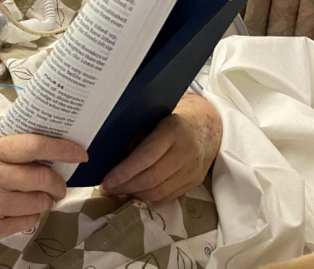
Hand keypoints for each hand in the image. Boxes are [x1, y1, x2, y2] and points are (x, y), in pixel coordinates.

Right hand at [0, 134, 87, 263]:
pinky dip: (28, 219)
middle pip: (42, 177)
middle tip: (58, 187)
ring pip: (39, 202)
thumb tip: (41, 156)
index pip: (32, 145)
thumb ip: (1, 158)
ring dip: (43, 203)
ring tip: (30, 201)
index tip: (79, 152)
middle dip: (58, 184)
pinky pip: (27, 222)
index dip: (61, 147)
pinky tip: (13, 215)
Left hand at [100, 93, 221, 202]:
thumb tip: (108, 155)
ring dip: (135, 195)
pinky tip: (136, 192)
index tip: (106, 180)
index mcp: (173, 130)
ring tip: (118, 191)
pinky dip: (149, 198)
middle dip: (125, 186)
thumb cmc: (173, 117)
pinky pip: (168, 197)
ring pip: (159, 192)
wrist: (207, 125)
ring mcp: (192, 169)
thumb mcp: (154, 116)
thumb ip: (136, 132)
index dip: (124, 172)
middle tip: (107, 188)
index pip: (146, 156)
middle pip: (151, 178)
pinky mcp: (195, 181)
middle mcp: (186, 151)